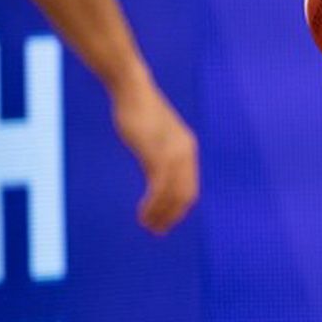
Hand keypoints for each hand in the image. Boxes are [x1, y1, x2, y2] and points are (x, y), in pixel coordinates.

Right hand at [109, 72, 198, 235]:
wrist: (132, 91)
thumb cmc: (138, 112)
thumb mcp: (153, 136)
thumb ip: (158, 153)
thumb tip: (156, 170)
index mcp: (186, 149)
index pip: (189, 187)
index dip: (178, 208)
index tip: (165, 222)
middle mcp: (185, 152)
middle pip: (185, 195)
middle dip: (171, 215)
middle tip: (156, 230)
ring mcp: (173, 154)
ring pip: (173, 194)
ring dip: (161, 214)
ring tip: (148, 226)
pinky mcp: (157, 154)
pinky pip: (160, 188)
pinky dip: (153, 205)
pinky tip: (143, 214)